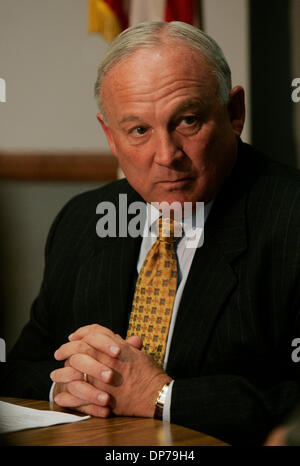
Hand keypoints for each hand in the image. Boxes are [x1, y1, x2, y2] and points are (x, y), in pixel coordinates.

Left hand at [51, 324, 171, 417]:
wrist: (155, 395)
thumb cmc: (150, 374)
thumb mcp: (139, 354)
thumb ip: (126, 345)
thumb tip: (120, 338)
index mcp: (116, 346)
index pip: (93, 332)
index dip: (82, 332)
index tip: (73, 336)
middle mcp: (106, 358)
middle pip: (80, 347)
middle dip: (67, 348)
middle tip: (59, 352)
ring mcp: (101, 376)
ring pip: (75, 367)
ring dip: (62, 370)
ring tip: (55, 374)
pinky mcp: (100, 394)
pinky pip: (77, 391)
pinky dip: (67, 393)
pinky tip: (60, 394)